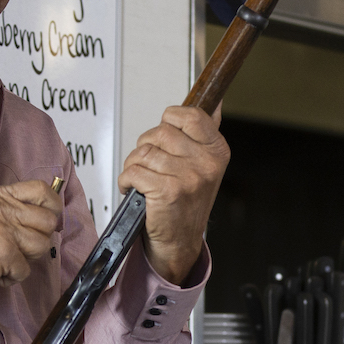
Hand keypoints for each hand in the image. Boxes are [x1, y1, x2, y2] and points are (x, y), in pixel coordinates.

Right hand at [0, 180, 62, 294]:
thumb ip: (6, 208)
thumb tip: (37, 217)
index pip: (42, 191)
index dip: (53, 206)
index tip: (49, 219)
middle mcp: (4, 209)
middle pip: (47, 222)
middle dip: (39, 239)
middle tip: (22, 248)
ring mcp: (5, 230)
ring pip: (41, 246)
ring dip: (26, 259)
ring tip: (6, 261)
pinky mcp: (5, 254)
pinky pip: (25, 270)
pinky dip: (11, 278)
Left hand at [119, 105, 228, 283]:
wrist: (180, 241)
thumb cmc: (187, 203)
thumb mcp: (204, 165)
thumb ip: (205, 133)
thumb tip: (214, 102)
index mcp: (216, 151)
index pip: (189, 115)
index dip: (170, 121)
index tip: (166, 138)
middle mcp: (206, 163)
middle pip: (160, 132)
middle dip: (147, 148)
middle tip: (152, 166)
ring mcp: (188, 177)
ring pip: (143, 152)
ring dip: (134, 166)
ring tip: (143, 180)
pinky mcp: (167, 191)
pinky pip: (133, 171)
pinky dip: (127, 180)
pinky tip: (136, 189)